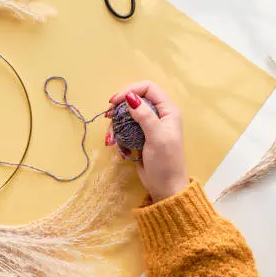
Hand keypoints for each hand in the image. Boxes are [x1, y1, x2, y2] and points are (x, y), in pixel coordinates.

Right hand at [106, 81, 188, 201]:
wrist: (165, 187)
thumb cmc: (166, 162)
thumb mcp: (157, 137)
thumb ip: (144, 115)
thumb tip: (130, 96)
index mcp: (168, 110)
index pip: (148, 88)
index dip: (130, 90)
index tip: (115, 101)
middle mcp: (159, 115)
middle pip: (134, 100)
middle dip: (119, 108)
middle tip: (107, 117)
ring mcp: (148, 126)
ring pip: (127, 115)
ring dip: (115, 124)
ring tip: (110, 138)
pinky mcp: (140, 136)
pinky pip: (124, 128)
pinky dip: (117, 135)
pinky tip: (115, 145)